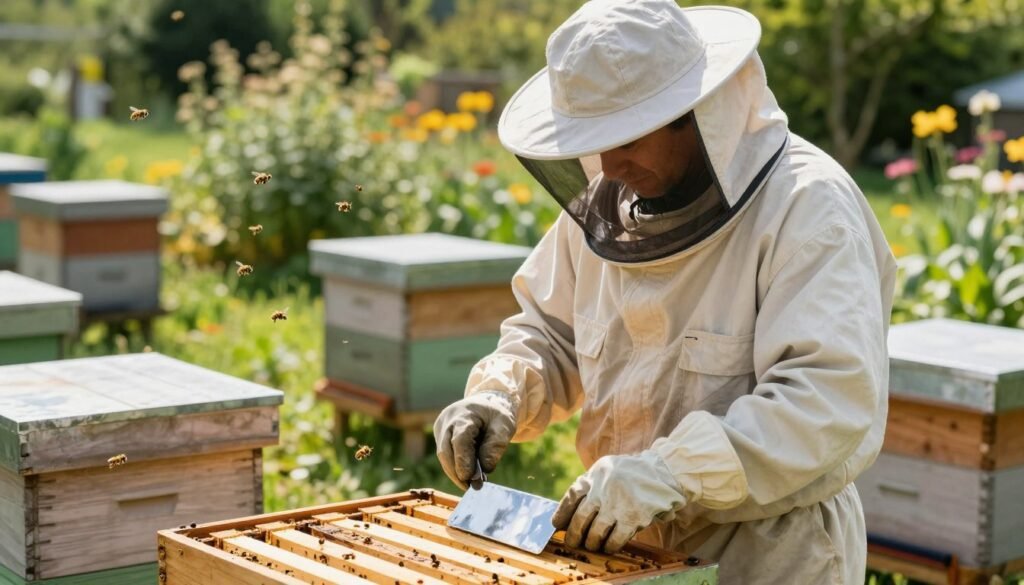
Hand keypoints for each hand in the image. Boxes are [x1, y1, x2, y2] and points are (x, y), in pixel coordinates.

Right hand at [433, 391, 516, 489]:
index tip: (469, 478)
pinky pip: (445, 454)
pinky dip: (455, 466)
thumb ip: (496, 445)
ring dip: (455, 472)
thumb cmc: (496, 414)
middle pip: (445, 450)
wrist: (486, 402)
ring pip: (443, 455)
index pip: (460, 439)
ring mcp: (441, 427)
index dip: (463, 460)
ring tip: (470, 485)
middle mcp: (448, 420)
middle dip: (456, 472)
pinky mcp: (440, 435)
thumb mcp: (505, 425)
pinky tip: (465, 476)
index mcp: (464, 413)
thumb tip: (485, 469)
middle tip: (470, 488)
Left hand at [552, 450, 685, 552]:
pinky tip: (609, 546)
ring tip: (592, 545)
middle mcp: (604, 487)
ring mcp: (618, 503)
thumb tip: (570, 513)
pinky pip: (615, 539)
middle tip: (573, 542)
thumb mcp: (609, 468)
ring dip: (592, 542)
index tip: (557, 524)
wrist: (666, 471)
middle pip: (581, 517)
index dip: (562, 512)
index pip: (572, 495)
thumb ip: (592, 485)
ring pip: (596, 531)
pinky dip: (609, 545)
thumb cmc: (634, 473)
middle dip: (574, 533)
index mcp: (596, 473)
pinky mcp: (633, 517)